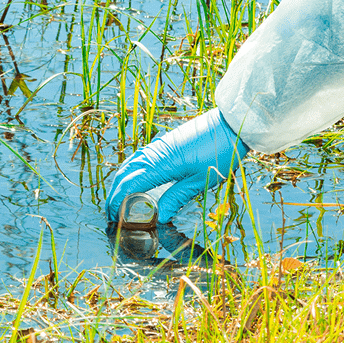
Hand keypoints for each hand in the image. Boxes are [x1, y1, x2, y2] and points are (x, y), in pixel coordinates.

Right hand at [103, 109, 246, 225]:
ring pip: (130, 164)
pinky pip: (140, 157)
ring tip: (118, 200)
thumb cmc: (221, 152)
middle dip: (115, 194)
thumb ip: (177, 197)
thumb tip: (159, 217)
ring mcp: (159, 145)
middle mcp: (155, 152)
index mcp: (162, 163)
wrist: (232, 124)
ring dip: (121, 182)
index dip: (118, 201)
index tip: (113, 218)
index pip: (130, 184)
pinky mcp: (165, 143)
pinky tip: (133, 180)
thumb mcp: (201, 181)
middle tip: (111, 215)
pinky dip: (130, 171)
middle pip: (125, 173)